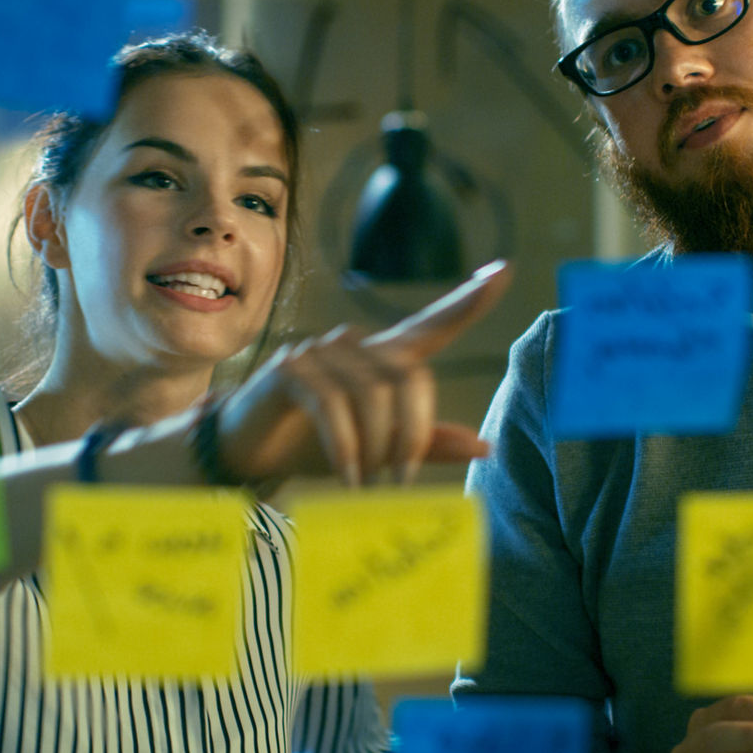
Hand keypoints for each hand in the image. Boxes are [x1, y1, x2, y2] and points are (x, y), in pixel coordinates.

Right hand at [215, 261, 510, 489]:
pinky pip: (332, 404)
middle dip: (411, 435)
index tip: (504, 271)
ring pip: (373, 394)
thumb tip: (484, 448)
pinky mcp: (291, 369)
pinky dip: (346, 445)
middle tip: (400, 479)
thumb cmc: (315, 445)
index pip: (433, 325)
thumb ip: (428, 445)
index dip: (469, 300)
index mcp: (385, 359)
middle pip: (409, 378)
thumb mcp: (378, 450)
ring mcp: (321, 352)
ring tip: (368, 481)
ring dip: (377, 446)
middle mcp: (357, 345)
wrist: (248, 452)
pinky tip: (348, 473)